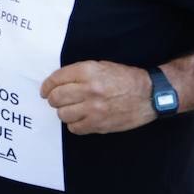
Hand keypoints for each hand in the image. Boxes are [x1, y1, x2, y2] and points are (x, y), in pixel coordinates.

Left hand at [41, 60, 155, 134]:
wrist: (149, 95)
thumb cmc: (125, 78)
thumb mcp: (101, 66)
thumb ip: (79, 73)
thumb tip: (57, 82)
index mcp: (88, 71)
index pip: (56, 79)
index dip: (47, 86)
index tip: (44, 90)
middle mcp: (89, 89)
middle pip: (56, 98)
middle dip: (53, 99)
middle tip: (56, 100)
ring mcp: (94, 109)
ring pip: (63, 114)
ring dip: (64, 112)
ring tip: (71, 109)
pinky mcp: (99, 124)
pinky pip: (75, 128)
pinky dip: (74, 124)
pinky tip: (81, 118)